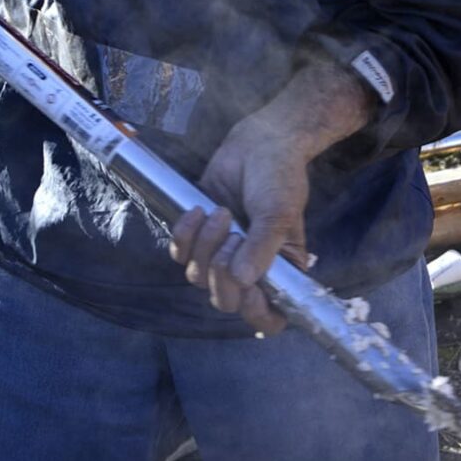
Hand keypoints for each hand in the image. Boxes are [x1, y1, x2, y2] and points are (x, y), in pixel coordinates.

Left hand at [172, 114, 315, 335]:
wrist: (258, 143)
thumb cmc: (280, 178)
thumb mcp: (279, 212)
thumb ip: (263, 247)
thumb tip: (244, 281)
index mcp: (280, 273)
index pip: (269, 317)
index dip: (257, 314)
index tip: (251, 291)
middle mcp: (251, 271)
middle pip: (225, 301)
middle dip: (222, 272)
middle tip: (234, 236)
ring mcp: (222, 256)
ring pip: (198, 277)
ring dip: (205, 245)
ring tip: (220, 213)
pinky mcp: (198, 238)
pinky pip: (179, 254)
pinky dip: (184, 234)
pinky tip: (198, 210)